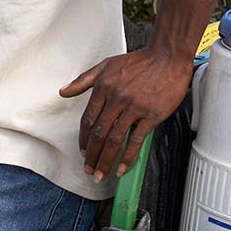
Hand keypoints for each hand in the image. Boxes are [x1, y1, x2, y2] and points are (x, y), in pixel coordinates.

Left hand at [58, 47, 193, 180]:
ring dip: (106, 160)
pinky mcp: (151, 115)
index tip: (83, 152)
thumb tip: (63, 91)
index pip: (88, 120)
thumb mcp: (106, 65)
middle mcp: (116, 99)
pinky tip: (122, 168)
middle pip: (99, 134)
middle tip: (89, 170)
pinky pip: (136, 140)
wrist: (167, 57)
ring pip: (114, 140)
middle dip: (92, 155)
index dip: (84, 139)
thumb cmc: (139, 62)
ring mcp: (134, 108)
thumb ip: (83, 80)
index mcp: (103, 88)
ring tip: (101, 174)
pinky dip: (127, 157)